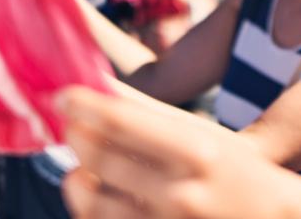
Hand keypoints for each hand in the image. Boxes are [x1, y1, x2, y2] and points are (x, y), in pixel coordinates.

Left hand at [58, 86, 299, 217]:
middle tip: (68, 126)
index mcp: (196, 153)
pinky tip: (93, 196)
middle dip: (74, 136)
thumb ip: (154, 119)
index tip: (62, 96)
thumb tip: (100, 93)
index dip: (82, 105)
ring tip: (78, 167)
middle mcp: (180, 193)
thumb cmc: (238, 175)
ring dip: (76, 178)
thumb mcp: (206, 140)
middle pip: (99, 159)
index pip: (120, 121)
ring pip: (94, 201)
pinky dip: (91, 210)